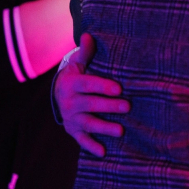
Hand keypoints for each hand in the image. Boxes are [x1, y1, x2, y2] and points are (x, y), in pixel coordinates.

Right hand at [54, 33, 128, 155]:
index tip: (119, 88)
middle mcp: (69, 102)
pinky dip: (91, 146)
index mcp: (72, 83)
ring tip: (121, 131)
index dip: (103, 86)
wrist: (61, 92)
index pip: (88, 84)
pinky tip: (103, 153)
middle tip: (128, 106)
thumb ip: (85, 52)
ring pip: (88, 124)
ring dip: (104, 128)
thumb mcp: (79, 62)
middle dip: (109, 107)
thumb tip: (88, 36)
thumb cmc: (78, 74)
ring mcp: (71, 117)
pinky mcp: (73, 130)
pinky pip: (82, 140)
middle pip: (90, 105)